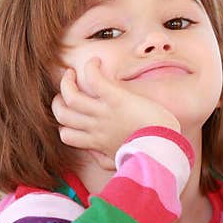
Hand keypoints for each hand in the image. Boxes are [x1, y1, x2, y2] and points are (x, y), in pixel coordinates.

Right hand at [51, 59, 180, 168]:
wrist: (164, 147)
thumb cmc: (148, 152)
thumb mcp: (120, 160)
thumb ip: (104, 159)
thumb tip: (93, 152)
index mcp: (97, 142)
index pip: (66, 135)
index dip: (64, 124)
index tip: (72, 115)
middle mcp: (95, 128)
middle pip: (62, 115)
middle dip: (58, 101)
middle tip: (68, 91)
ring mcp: (104, 113)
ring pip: (70, 96)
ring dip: (67, 82)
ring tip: (72, 73)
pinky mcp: (117, 99)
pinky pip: (94, 80)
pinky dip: (90, 68)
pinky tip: (95, 62)